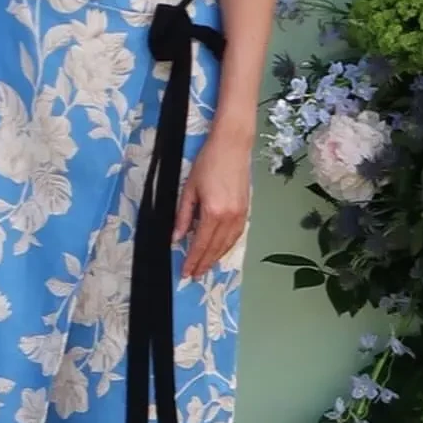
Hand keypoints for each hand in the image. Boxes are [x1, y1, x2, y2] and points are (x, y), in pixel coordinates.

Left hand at [173, 137, 251, 280]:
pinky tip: (220, 251)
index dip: (192, 260)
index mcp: (213, 212)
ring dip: (215, 258)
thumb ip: (183, 215)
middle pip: (215, 248)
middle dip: (203, 264)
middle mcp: (229, 218)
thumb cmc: (208, 162)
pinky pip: (236, 236)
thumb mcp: (189, 188)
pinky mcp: (246, 211)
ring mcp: (240, 215)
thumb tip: (176, 237)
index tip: (185, 272)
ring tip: (204, 267)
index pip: (201, 244)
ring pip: (227, 245)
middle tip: (193, 275)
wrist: (232, 147)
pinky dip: (226, 247)